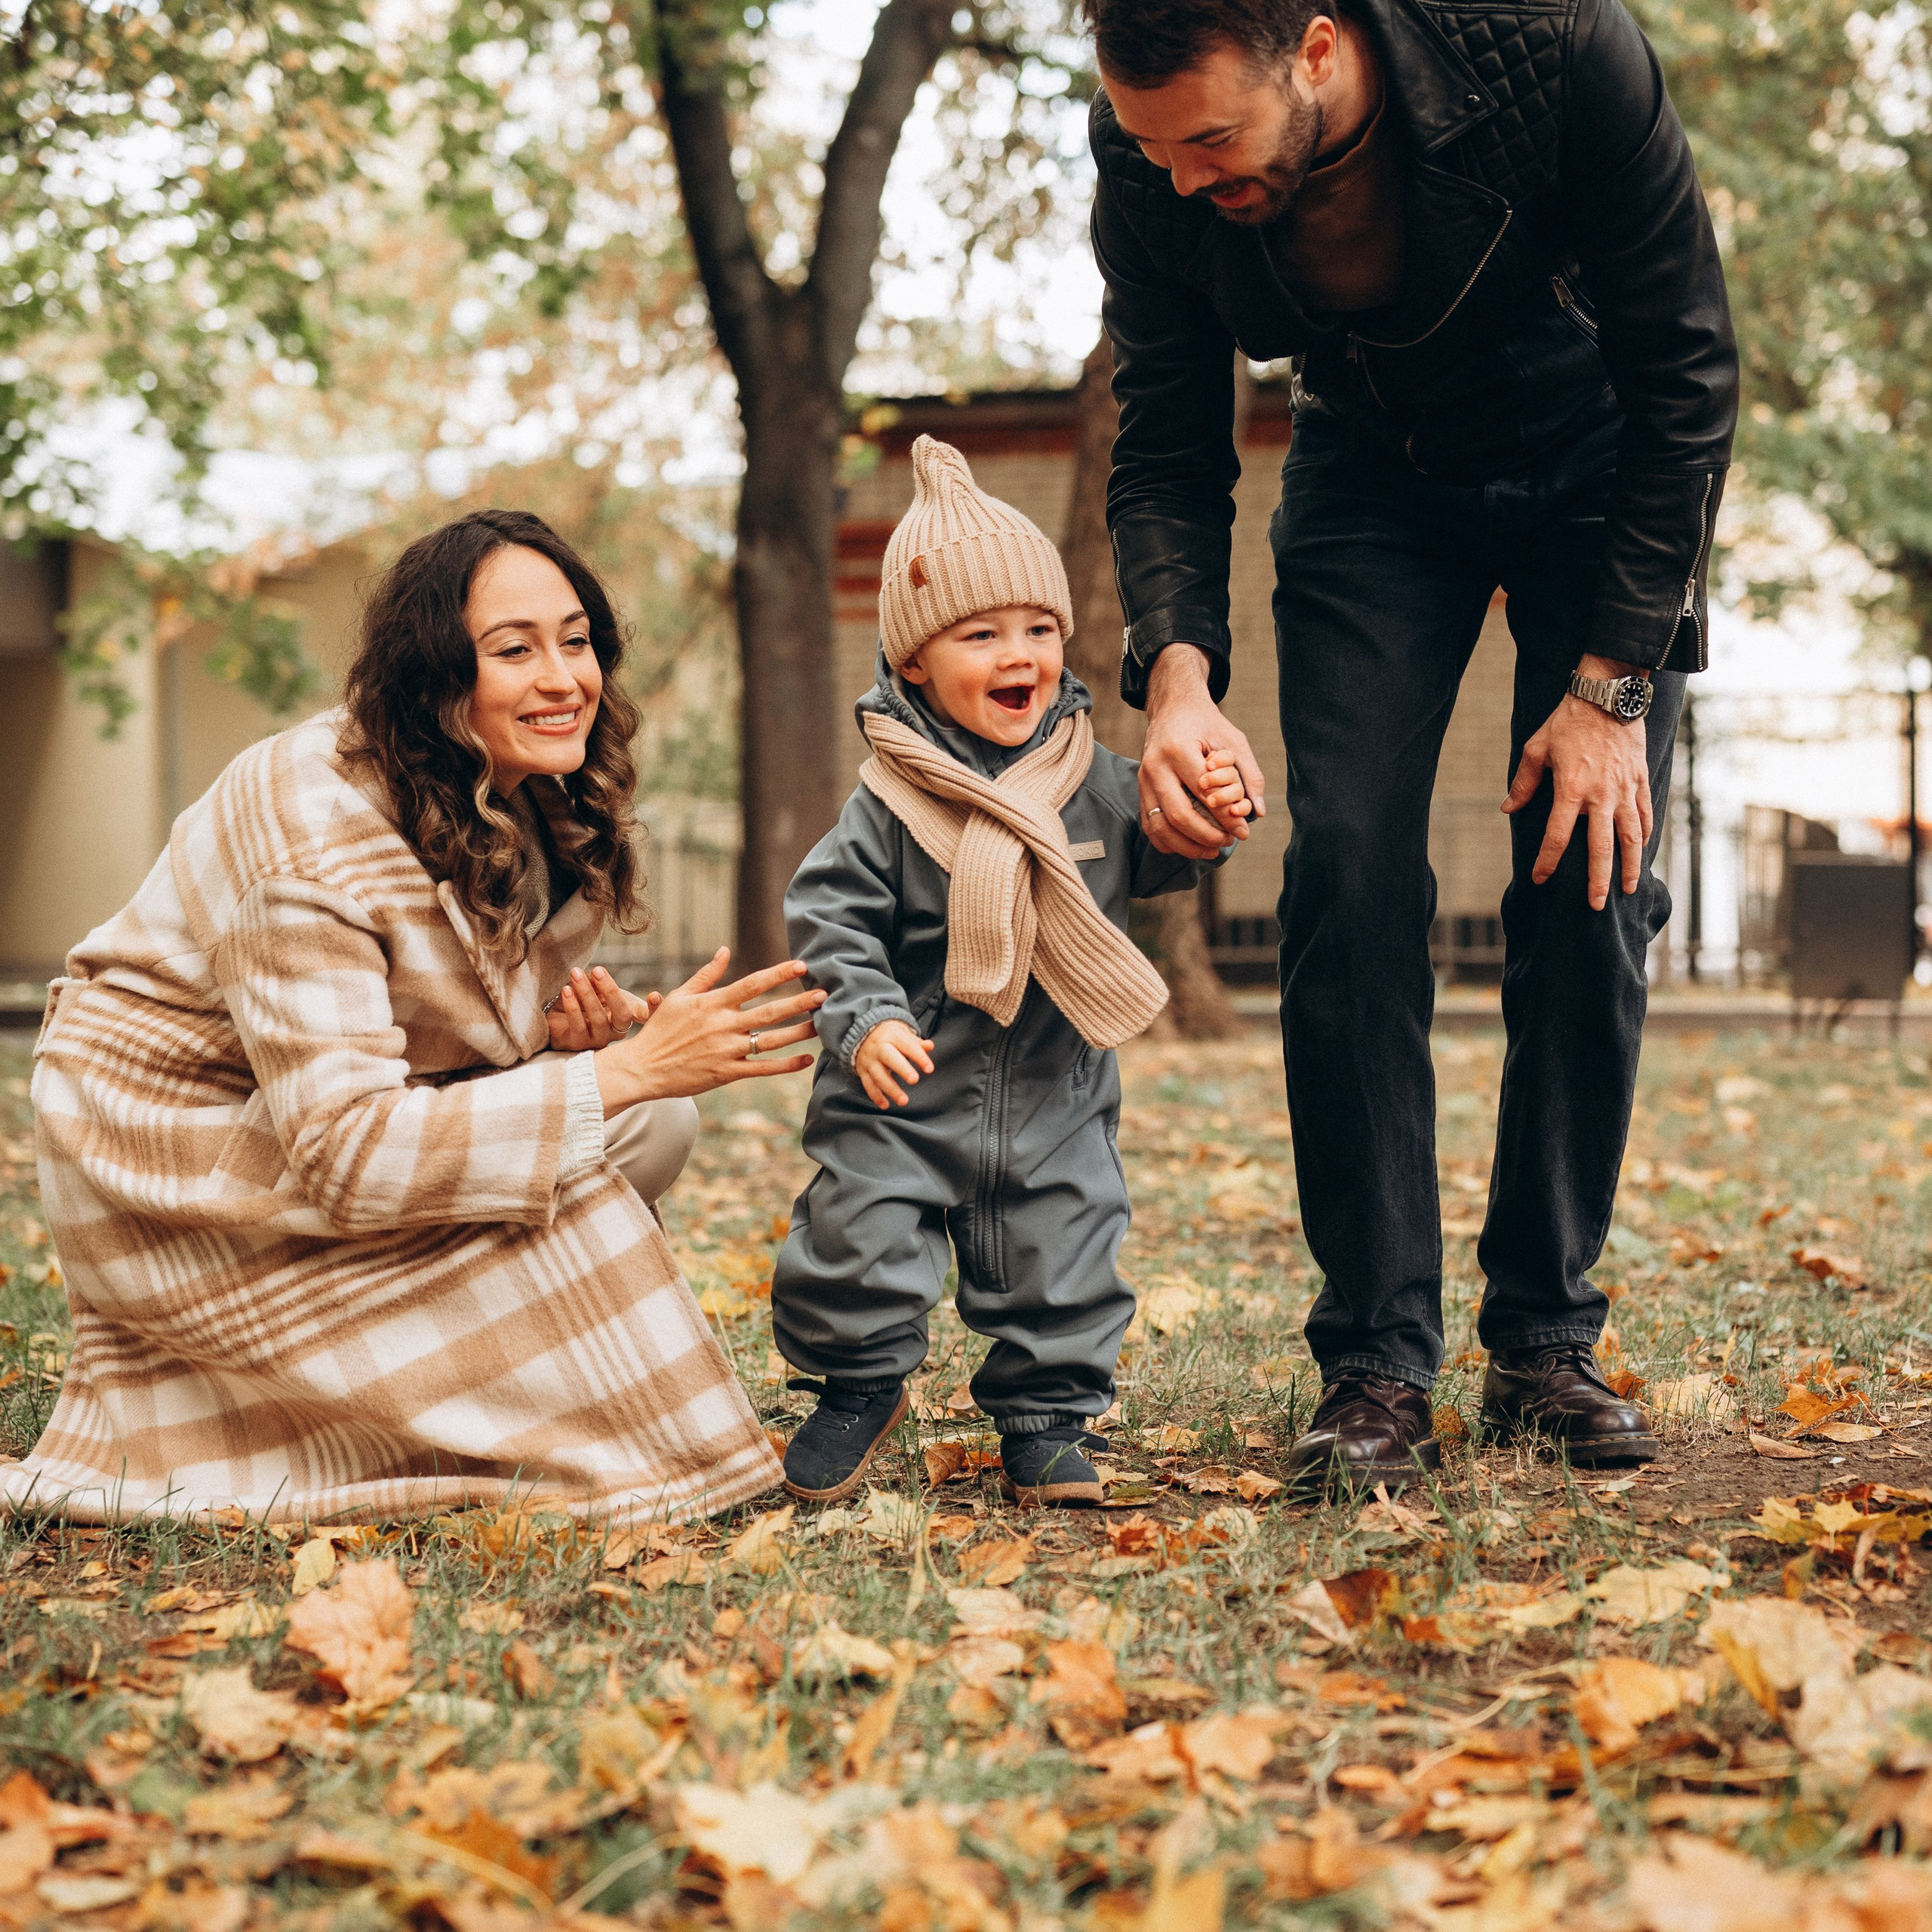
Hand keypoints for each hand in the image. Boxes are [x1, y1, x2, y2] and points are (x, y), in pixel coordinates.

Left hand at [546, 966, 658, 1051]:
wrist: (556, 1019)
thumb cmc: (582, 1003)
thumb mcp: (597, 989)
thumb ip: (603, 983)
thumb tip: (599, 976)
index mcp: (626, 1017)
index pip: (646, 1015)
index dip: (654, 1009)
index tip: (654, 995)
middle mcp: (616, 1032)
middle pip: (622, 1014)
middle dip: (610, 990)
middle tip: (597, 970)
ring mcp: (598, 1041)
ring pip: (598, 1018)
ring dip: (586, 993)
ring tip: (575, 974)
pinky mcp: (577, 1045)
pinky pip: (577, 1026)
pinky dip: (572, 1006)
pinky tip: (566, 990)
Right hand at [591, 949, 823, 1114]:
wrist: (642, 1068)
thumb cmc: (660, 1030)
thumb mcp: (679, 997)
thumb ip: (706, 975)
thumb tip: (725, 951)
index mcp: (712, 1004)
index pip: (752, 984)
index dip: (778, 974)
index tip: (802, 966)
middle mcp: (722, 1026)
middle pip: (768, 1012)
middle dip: (799, 1002)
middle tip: (825, 994)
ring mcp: (726, 1051)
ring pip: (771, 1041)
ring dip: (799, 1033)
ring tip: (822, 1024)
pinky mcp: (727, 1073)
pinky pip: (762, 1069)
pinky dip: (786, 1065)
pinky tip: (806, 1059)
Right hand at [853, 1018, 935, 1109]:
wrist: (863, 1036)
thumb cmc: (891, 1037)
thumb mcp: (904, 1034)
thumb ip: (917, 1043)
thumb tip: (930, 1046)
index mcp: (892, 1036)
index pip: (907, 1045)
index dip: (919, 1057)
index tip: (929, 1069)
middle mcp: (879, 1048)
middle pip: (889, 1057)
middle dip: (902, 1069)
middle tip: (915, 1080)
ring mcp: (869, 1060)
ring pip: (878, 1075)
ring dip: (891, 1089)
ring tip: (904, 1101)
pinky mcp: (863, 1072)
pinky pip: (868, 1085)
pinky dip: (876, 1096)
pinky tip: (886, 1105)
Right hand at [1138, 646, 1266, 858]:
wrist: (1172, 708)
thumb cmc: (1206, 723)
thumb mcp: (1234, 740)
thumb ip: (1249, 774)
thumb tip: (1256, 812)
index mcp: (1178, 749)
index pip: (1204, 793)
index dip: (1225, 817)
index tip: (1243, 831)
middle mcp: (1155, 766)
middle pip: (1178, 815)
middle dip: (1205, 836)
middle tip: (1227, 841)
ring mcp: (1143, 780)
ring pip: (1159, 827)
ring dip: (1186, 846)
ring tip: (1210, 851)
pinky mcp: (1140, 790)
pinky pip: (1149, 826)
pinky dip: (1168, 842)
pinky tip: (1189, 845)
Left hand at [1503, 657, 1653, 911]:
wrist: (1608, 695)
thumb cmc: (1567, 722)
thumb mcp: (1536, 749)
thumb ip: (1523, 783)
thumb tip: (1508, 809)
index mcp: (1571, 790)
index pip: (1556, 836)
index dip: (1547, 860)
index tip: (1540, 878)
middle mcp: (1601, 796)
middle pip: (1600, 848)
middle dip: (1598, 880)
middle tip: (1596, 905)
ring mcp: (1625, 790)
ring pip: (1630, 838)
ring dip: (1629, 866)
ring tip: (1628, 889)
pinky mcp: (1641, 781)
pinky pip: (1646, 815)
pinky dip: (1644, 836)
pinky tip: (1640, 851)